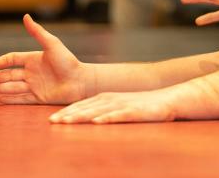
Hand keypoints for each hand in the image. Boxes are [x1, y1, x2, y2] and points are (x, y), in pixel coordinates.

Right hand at [0, 14, 89, 104]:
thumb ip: (37, 32)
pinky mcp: (38, 98)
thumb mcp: (51, 44)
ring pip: (13, 87)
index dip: (4, 61)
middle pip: (10, 74)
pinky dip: (10, 99)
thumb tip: (25, 16)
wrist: (80, 81)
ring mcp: (35, 86)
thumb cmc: (67, 61)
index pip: (14, 59)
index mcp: (34, 59)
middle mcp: (33, 72)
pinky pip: (21, 99)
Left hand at [49, 88, 179, 123]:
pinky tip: (97, 122)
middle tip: (52, 121)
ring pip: (98, 111)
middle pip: (86, 107)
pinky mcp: (134, 112)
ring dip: (81, 116)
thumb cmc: (142, 105)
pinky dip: (107, 118)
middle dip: (68, 114)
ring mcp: (122, 105)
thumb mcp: (119, 105)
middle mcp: (111, 99)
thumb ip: (103, 110)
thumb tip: (87, 119)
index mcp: (105, 97)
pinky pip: (118, 115)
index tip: (51, 119)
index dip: (66, 112)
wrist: (167, 99)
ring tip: (67, 121)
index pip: (82, 105)